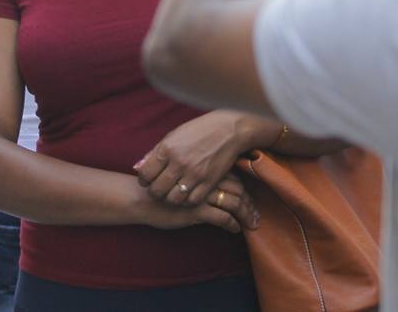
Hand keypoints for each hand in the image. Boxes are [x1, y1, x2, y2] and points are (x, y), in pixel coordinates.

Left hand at [134, 111, 262, 205]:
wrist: (228, 130)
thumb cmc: (199, 130)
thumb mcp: (173, 136)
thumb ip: (154, 153)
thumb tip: (137, 168)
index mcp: (167, 149)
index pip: (145, 175)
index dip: (144, 180)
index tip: (149, 180)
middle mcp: (179, 162)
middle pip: (157, 190)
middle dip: (155, 192)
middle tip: (160, 189)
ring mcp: (194, 173)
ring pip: (173, 199)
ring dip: (170, 199)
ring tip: (172, 193)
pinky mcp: (208, 182)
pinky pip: (191, 200)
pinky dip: (187, 201)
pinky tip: (187, 194)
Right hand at [140, 174, 259, 233]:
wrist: (141, 196)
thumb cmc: (159, 183)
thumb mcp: (178, 170)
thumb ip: (196, 171)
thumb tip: (211, 175)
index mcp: (204, 169)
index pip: (234, 177)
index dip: (245, 189)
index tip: (251, 199)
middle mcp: (206, 179)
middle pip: (238, 188)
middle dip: (250, 202)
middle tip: (256, 214)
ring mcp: (202, 194)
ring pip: (234, 202)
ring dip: (246, 214)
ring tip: (251, 223)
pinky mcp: (196, 210)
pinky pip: (222, 217)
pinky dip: (232, 223)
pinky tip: (235, 228)